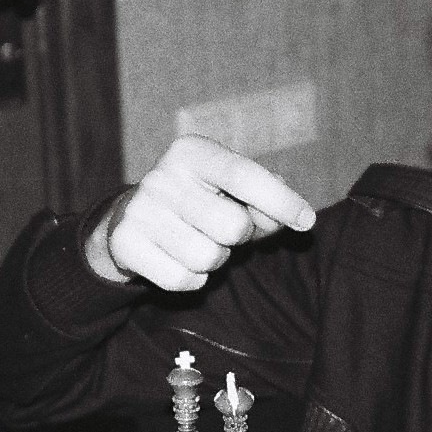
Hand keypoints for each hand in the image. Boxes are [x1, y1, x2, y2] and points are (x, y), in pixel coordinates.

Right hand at [84, 135, 316, 290]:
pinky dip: (190, 280)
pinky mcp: (124, 244)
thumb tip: (295, 216)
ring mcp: (140, 210)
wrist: (129, 221)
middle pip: (233, 226)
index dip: (281, 200)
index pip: (245, 175)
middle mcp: (162, 176)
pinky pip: (182, 280)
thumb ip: (266, 199)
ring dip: (214, 261)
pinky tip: (177, 260)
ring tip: (197, 243)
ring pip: (208, 258)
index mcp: (191, 152)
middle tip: (220, 231)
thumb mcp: (229, 190)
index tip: (306, 221)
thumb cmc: (196, 203)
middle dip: (237, 238)